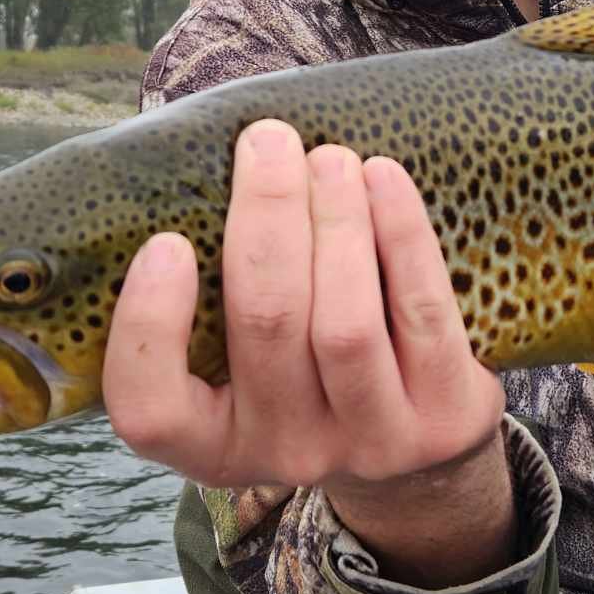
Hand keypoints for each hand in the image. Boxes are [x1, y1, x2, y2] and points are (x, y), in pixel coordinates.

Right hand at [104, 118, 504, 492]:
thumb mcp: (242, 366)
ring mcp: (370, 444)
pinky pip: (421, 313)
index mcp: (210, 443)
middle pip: (266, 324)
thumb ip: (211, 293)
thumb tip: (210, 167)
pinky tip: (384, 176)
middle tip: (267, 141)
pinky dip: (402, 235)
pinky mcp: (443, 419)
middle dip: (267, 214)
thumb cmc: (304, 371)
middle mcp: (284, 451)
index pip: (149, 407)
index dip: (150, 325)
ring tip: (328, 157)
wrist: (417, 452)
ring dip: (335, 221)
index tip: (166, 240)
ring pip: (345, 323)